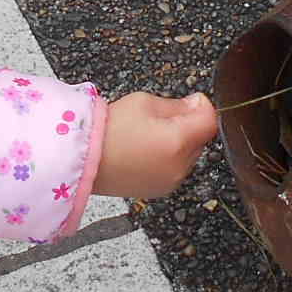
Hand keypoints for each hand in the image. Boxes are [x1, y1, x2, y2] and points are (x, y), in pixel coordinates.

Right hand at [94, 92, 218, 198]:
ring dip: (178, 144)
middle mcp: (179, 167)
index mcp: (177, 142)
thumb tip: (197, 105)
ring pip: (189, 155)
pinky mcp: (160, 190)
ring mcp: (170, 182)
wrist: (81, 160)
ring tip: (147, 137)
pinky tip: (144, 152)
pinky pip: (175, 169)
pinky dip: (167, 159)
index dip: (202, 107)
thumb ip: (177, 105)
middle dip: (187, 126)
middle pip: (200, 139)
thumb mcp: (143, 102)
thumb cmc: (106, 130)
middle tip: (158, 119)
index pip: (210, 121)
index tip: (192, 101)